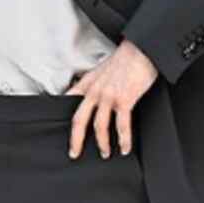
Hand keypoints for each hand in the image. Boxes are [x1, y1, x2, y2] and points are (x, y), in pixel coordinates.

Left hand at [66, 39, 159, 158]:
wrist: (142, 48)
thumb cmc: (126, 58)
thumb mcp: (102, 68)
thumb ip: (94, 82)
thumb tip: (92, 94)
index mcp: (88, 82)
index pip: (69, 100)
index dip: (61, 115)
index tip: (61, 126)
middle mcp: (95, 90)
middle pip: (79, 120)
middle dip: (76, 140)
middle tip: (74, 153)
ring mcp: (108, 96)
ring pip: (99, 126)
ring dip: (102, 144)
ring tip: (105, 154)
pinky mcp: (124, 99)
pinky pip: (122, 126)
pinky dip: (123, 140)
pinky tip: (125, 148)